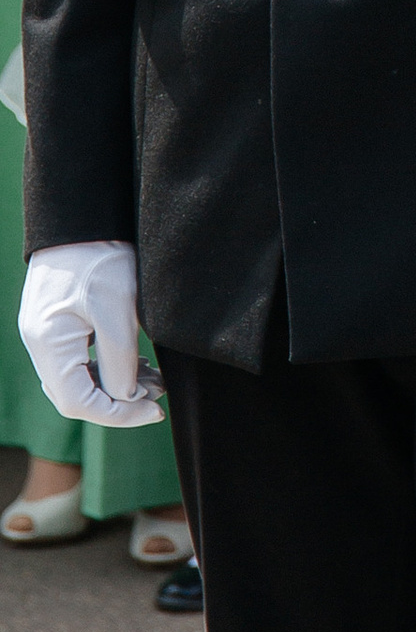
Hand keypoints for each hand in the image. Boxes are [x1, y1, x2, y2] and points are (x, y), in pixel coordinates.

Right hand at [18, 242, 164, 426]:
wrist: (83, 217)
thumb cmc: (100, 257)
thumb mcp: (119, 310)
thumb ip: (120, 361)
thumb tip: (126, 399)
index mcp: (49, 343)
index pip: (77, 402)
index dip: (117, 415)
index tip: (153, 411)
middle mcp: (40, 344)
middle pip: (76, 394)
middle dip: (119, 402)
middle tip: (159, 397)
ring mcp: (46, 334)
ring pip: (79, 378)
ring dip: (115, 385)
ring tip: (155, 382)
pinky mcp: (57, 324)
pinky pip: (79, 359)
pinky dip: (107, 367)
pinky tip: (137, 363)